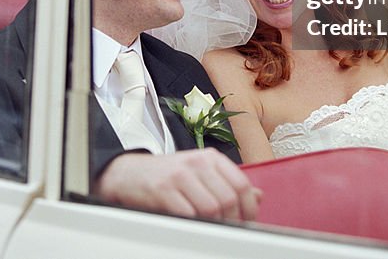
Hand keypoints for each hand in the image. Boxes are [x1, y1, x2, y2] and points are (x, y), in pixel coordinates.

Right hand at [95, 150, 260, 220]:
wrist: (129, 173)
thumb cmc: (168, 176)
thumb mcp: (201, 173)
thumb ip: (229, 183)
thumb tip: (258, 197)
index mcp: (210, 158)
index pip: (241, 183)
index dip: (248, 207)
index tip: (247, 221)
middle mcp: (197, 163)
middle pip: (228, 198)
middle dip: (232, 220)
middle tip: (227, 229)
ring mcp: (180, 175)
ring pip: (211, 208)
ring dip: (213, 224)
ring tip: (209, 227)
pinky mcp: (163, 190)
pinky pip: (189, 214)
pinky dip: (194, 224)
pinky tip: (191, 224)